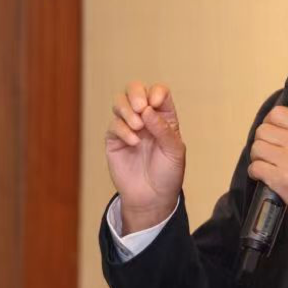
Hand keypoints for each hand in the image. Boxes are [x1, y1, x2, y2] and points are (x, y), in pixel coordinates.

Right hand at [105, 81, 184, 234]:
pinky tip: (133, 142)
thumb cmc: (168, 173)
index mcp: (164, 117)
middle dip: (136, 94)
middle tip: (141, 108)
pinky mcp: (115, 140)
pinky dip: (122, 130)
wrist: (153, 197)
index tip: (155, 104)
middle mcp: (146, 118)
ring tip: (137, 127)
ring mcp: (129, 127)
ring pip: (120, 102)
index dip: (156, 92)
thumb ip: (163, 129)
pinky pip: (113, 125)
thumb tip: (147, 110)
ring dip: (127, 110)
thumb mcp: (174, 151)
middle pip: (135, 89)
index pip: (158, 92)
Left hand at [248, 106, 287, 228]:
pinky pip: (255, 168)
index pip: (277, 113)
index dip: (270, 122)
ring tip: (266, 163)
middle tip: (269, 151)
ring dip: (257, 157)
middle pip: (262, 130)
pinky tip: (263, 175)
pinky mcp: (280, 180)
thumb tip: (279, 128)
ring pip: (256, 148)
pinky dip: (255, 172)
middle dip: (262, 141)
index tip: (272, 132)